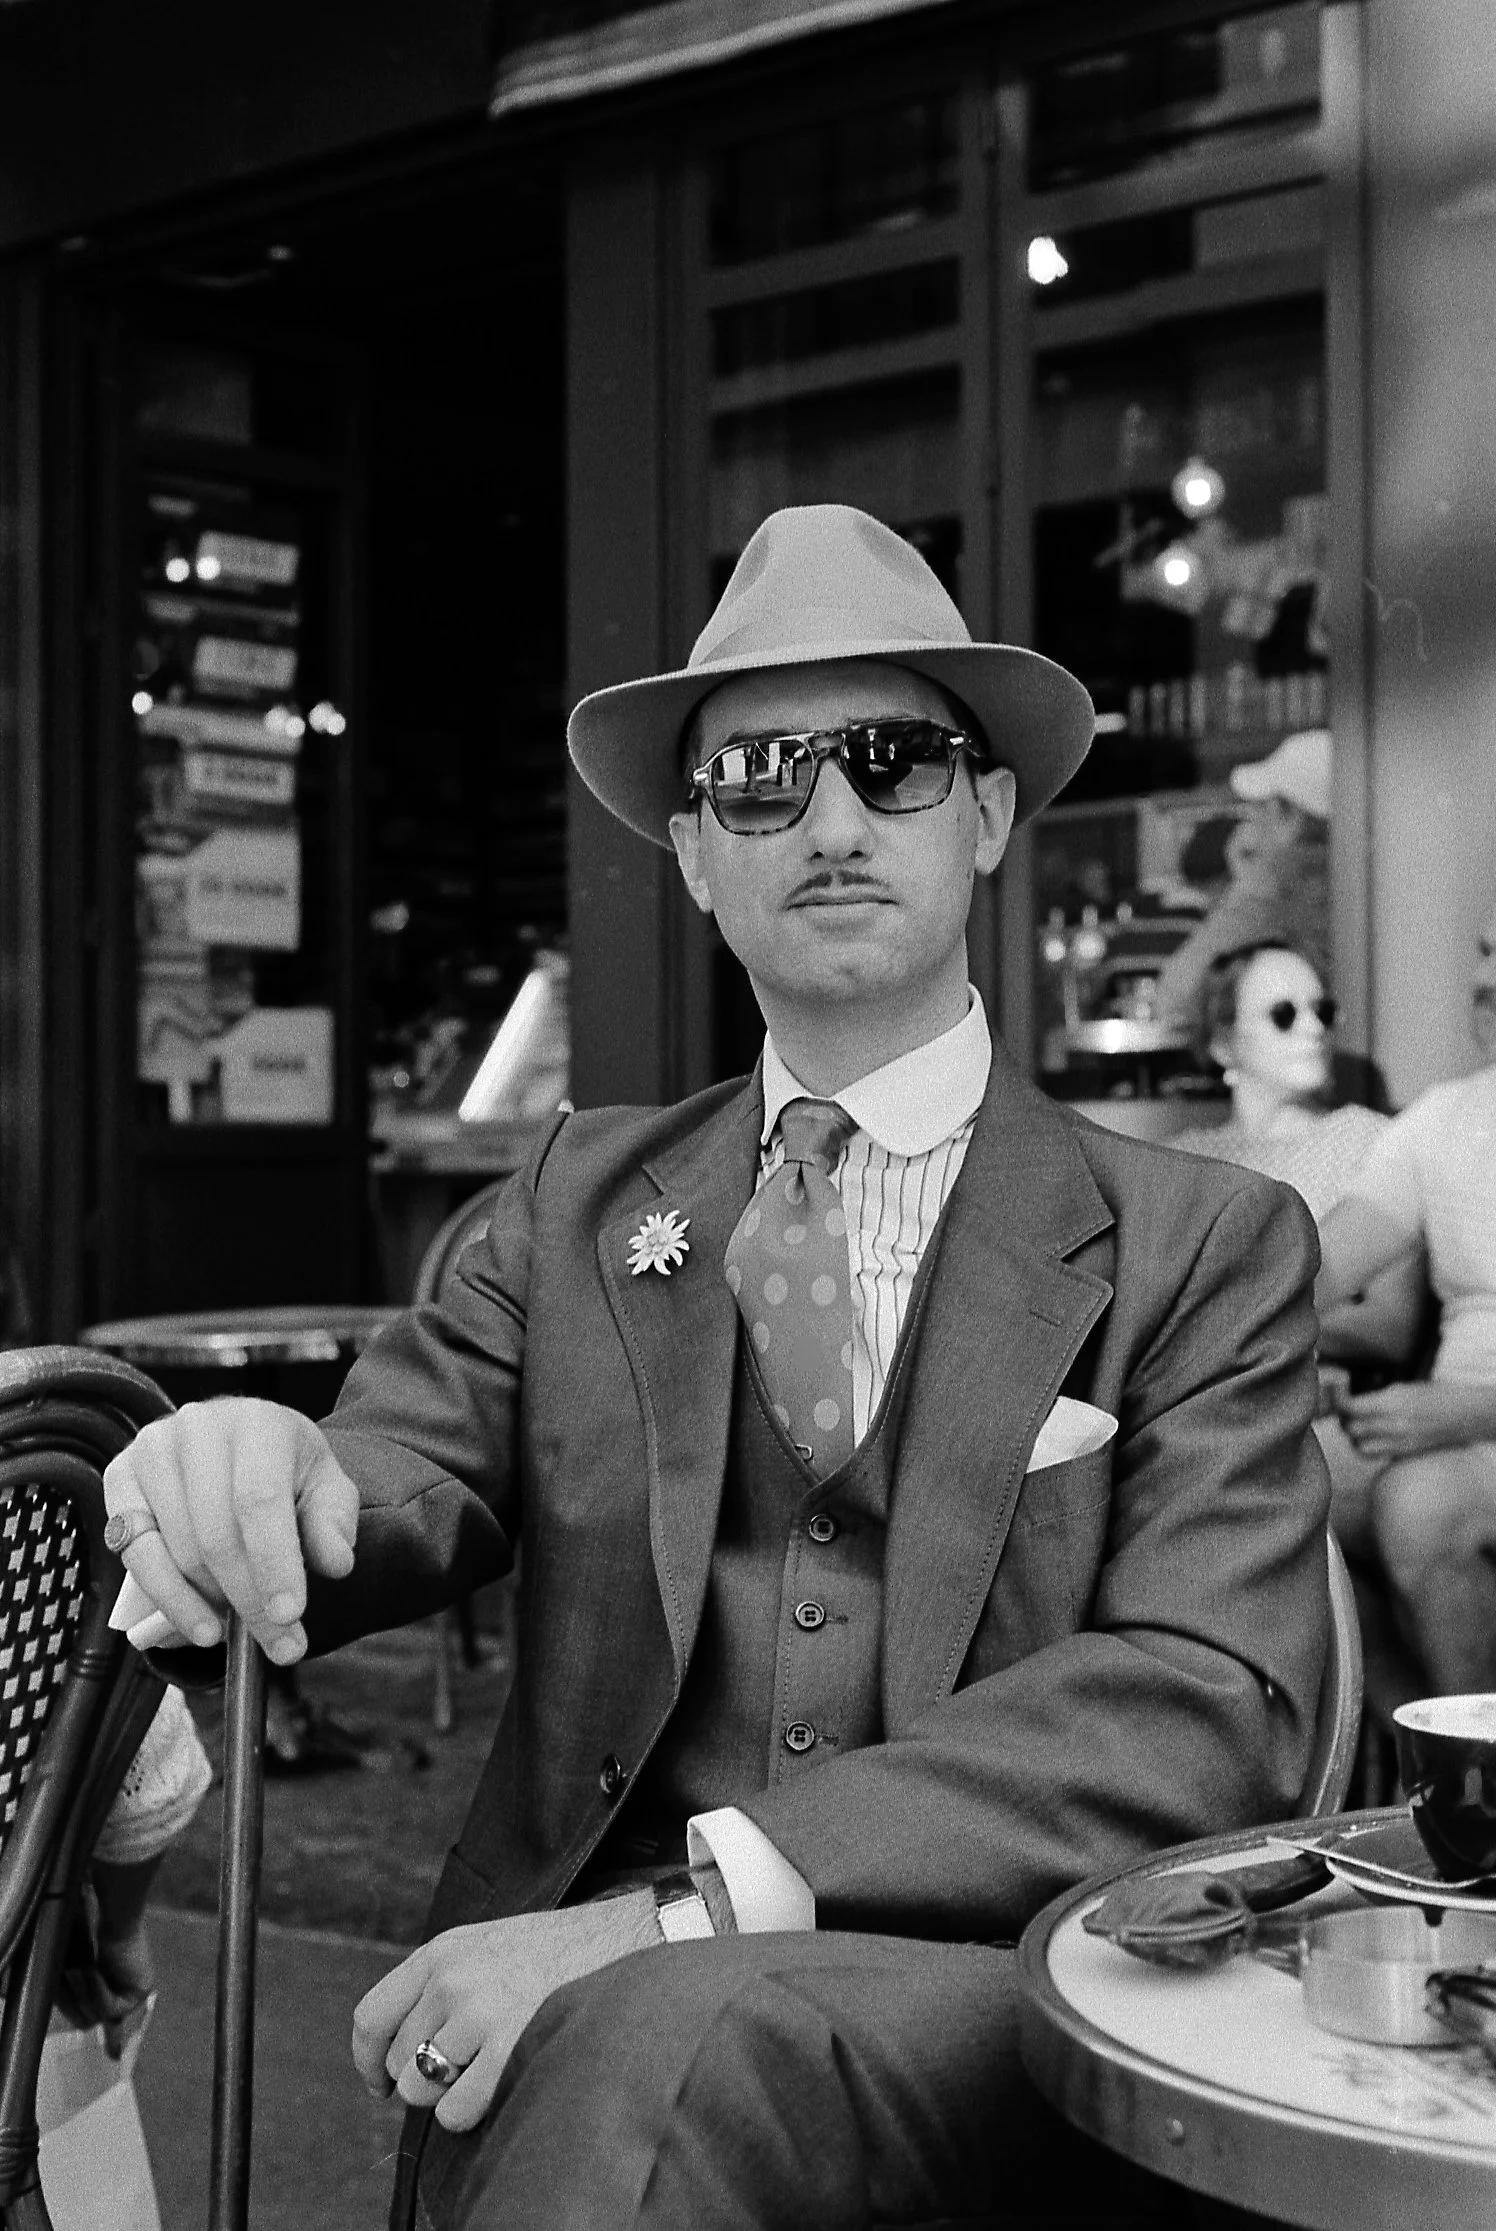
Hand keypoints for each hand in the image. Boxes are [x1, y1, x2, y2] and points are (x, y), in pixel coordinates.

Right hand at [57, 1924, 154, 2057]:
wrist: (114, 1918)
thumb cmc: (88, 1939)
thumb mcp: (72, 1976)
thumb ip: (70, 1999)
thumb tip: (76, 2026)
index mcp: (109, 1988)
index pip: (110, 2021)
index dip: (111, 2039)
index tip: (113, 2056)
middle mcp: (124, 1994)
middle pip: (87, 2020)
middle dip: (76, 2002)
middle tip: (72, 1973)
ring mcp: (134, 1995)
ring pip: (95, 2017)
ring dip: (83, 1993)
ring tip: (80, 1968)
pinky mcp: (139, 1993)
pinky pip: (109, 2009)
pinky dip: (96, 1990)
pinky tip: (92, 1970)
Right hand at [103, 1398, 359, 1662]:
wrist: (242, 1446)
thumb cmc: (288, 1472)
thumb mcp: (326, 1489)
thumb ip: (334, 1524)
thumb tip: (336, 1564)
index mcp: (256, 1421)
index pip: (259, 1500)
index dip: (273, 1563)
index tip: (290, 1616)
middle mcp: (197, 1426)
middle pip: (216, 1533)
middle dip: (248, 1599)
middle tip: (278, 1643)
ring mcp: (151, 1450)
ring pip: (178, 1549)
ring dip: (212, 1602)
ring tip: (245, 1627)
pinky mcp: (119, 1476)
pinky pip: (135, 1553)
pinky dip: (168, 1599)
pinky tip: (199, 1626)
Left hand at [353, 1894, 660, 2132]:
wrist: (624, 1939)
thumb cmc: (556, 1952)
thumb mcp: (485, 1946)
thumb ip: (441, 1984)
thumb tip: (402, 2048)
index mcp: (440, 1953)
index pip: (371, 2018)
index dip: (369, 2062)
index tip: (380, 2083)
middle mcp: (451, 1980)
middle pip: (397, 2064)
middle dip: (423, 2080)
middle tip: (463, 2072)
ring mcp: (478, 2013)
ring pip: (422, 2091)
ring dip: (449, 2096)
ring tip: (488, 2071)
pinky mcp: (506, 2048)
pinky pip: (457, 2111)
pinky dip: (472, 2111)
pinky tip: (503, 2082)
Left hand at [1335, 1382, 1495, 1462]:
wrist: (1463, 1415)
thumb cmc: (1434, 1396)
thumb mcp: (1401, 1388)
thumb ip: (1375, 1398)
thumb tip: (1352, 1403)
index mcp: (1391, 1404)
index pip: (1350, 1408)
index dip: (1338, 1401)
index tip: (1338, 1394)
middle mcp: (1393, 1426)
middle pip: (1351, 1429)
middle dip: (1344, 1419)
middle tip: (1346, 1410)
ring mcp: (1398, 1443)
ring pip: (1359, 1447)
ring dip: (1353, 1436)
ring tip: (1359, 1425)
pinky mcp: (1404, 1454)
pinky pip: (1375, 1456)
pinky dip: (1367, 1447)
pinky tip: (1372, 1437)